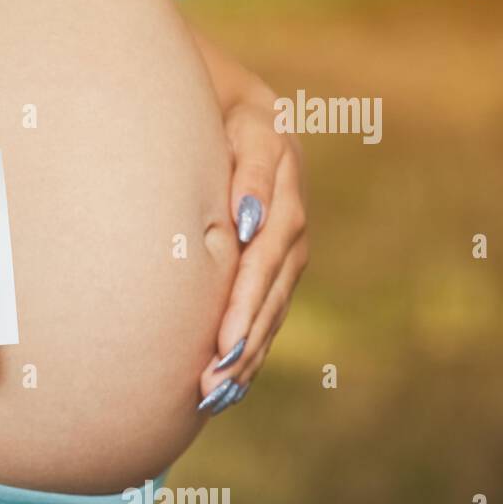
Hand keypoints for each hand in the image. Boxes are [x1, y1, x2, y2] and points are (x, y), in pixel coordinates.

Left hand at [197, 95, 308, 413]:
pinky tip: (230, 384)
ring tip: (215, 395)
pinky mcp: (276, 266)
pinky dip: (250, 349)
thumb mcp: (244, 130)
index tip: (223, 344)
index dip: (244, 305)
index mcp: (283, 197)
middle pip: (269, 297)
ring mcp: (287, 251)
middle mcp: (291, 229)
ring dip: (246, 357)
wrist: (237, 108)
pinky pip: (267, 314)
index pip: (264, 261)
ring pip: (270, 312)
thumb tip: (247, 223)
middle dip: (243, 344)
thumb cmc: (227, 116)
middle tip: (212, 385)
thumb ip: (251, 173)